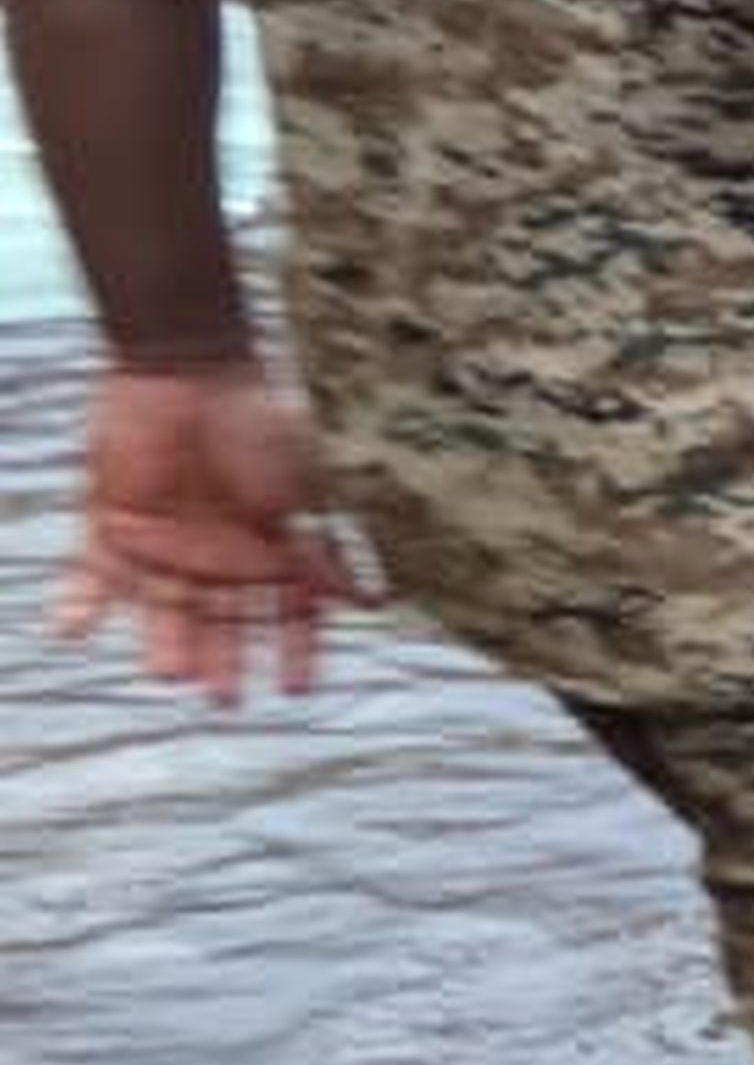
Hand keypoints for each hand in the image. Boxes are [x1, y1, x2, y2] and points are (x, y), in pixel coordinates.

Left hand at [52, 363, 358, 703]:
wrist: (185, 365)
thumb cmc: (259, 418)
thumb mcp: (311, 484)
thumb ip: (329, 544)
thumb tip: (369, 600)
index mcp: (272, 542)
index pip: (288, 610)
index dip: (295, 650)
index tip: (297, 690)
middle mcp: (219, 550)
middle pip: (221, 620)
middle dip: (222, 661)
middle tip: (223, 698)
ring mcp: (164, 539)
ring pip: (163, 606)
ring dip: (164, 640)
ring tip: (168, 673)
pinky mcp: (113, 520)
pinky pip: (94, 571)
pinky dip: (81, 601)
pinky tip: (72, 630)